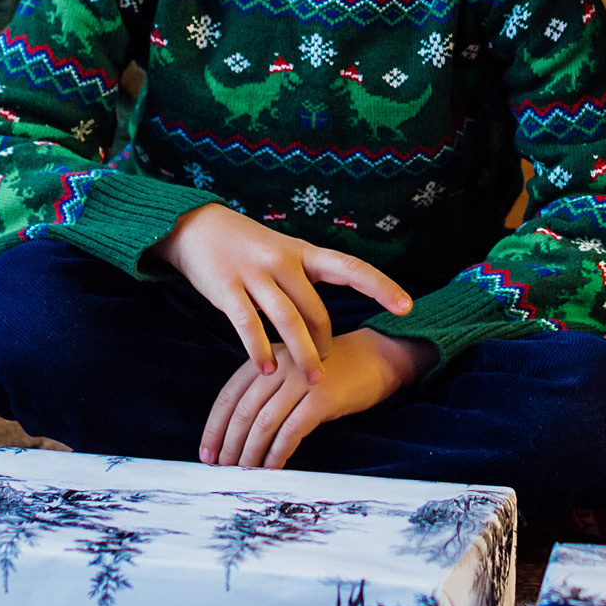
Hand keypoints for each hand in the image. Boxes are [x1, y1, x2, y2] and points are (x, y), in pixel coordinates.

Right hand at [159, 204, 411, 380]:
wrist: (197, 226)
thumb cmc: (248, 247)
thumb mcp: (284, 253)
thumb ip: (306, 282)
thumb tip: (326, 323)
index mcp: (305, 252)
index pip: (351, 268)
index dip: (381, 286)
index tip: (407, 306)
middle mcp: (284, 260)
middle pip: (317, 309)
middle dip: (326, 342)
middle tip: (327, 368)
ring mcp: (255, 273)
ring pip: (288, 320)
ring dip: (303, 353)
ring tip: (312, 379)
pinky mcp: (227, 287)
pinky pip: (248, 324)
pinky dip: (260, 350)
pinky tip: (267, 369)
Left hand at [200, 328, 435, 468]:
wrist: (377, 357)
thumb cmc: (331, 372)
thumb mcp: (292, 372)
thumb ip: (267, 391)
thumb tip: (236, 435)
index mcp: (267, 357)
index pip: (229, 395)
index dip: (214, 428)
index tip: (206, 454)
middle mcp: (280, 364)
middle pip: (243, 410)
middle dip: (229, 445)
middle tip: (222, 470)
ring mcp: (301, 379)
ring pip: (264, 422)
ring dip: (250, 453)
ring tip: (243, 473)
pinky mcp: (323, 397)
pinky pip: (291, 430)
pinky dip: (278, 453)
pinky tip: (272, 468)